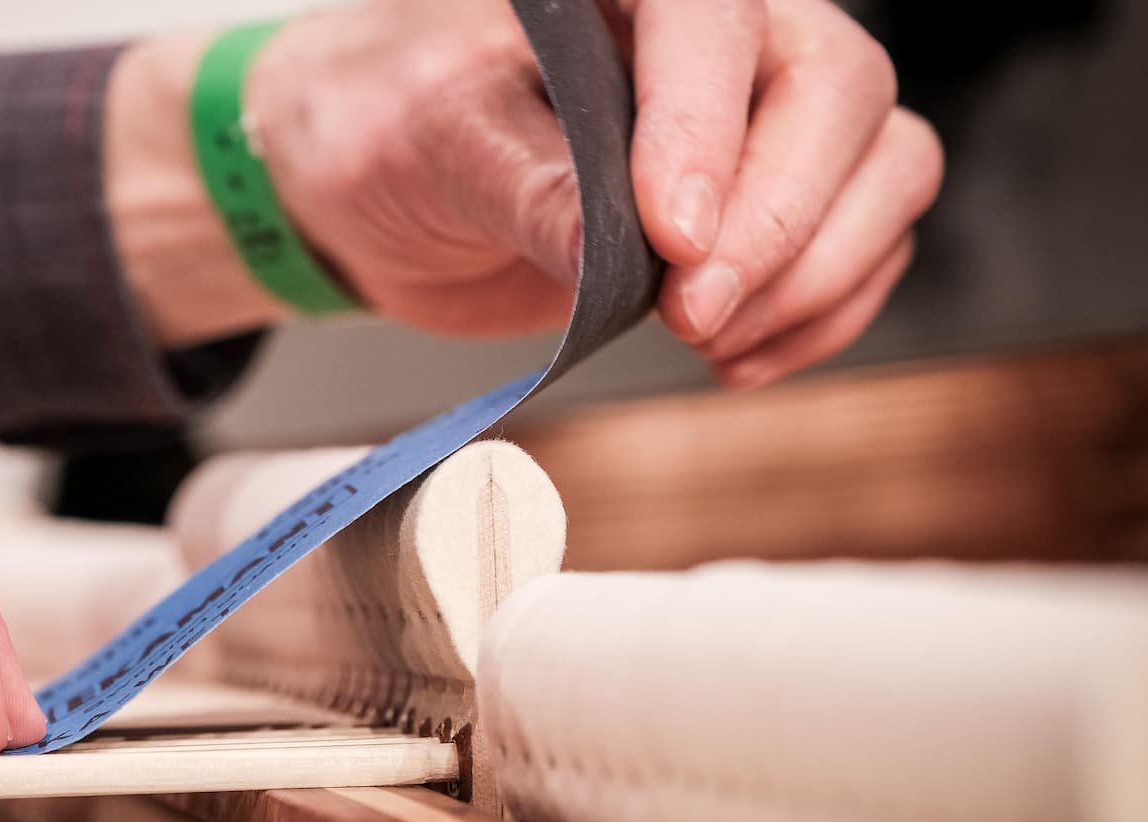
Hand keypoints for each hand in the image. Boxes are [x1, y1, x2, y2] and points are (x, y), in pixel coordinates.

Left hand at [111, 0, 941, 387]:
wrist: (371, 189)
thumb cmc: (385, 125)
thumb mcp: (431, 146)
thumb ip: (525, 187)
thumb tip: (611, 250)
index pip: (712, 19)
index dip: (707, 128)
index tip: (672, 237)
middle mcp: (712, 36)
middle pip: (835, 89)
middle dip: (777, 221)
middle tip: (691, 312)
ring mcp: (754, 116)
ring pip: (883, 162)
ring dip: (812, 273)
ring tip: (708, 340)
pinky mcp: (769, 201)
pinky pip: (864, 241)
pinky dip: (820, 311)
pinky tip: (740, 355)